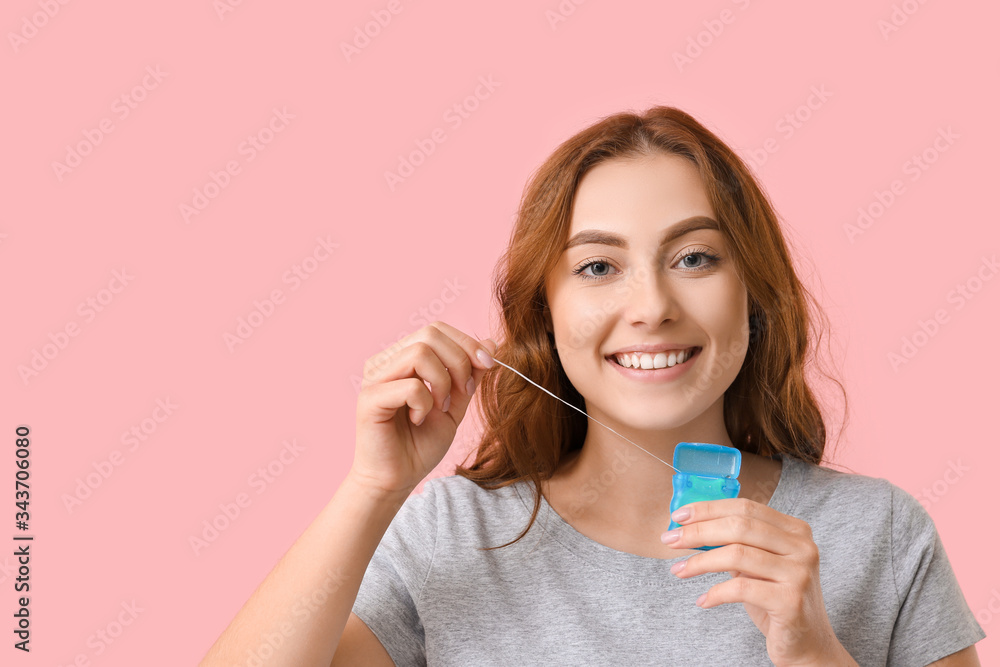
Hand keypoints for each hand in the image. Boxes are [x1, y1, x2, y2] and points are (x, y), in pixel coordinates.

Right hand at [351, 321, 496, 497]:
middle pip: (430, 334)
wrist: (397, 479)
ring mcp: (374, 378)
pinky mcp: (369, 399)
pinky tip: (418, 419)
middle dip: (459, 361)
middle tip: (463, 392)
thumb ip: (470, 375)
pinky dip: (425, 403)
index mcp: (402, 358)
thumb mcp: (455, 405)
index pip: (437, 329)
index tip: (489, 364)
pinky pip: (410, 386)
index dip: (467, 342)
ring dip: (442, 382)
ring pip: (420, 354)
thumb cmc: (420, 443)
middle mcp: (385, 361)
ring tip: (440, 407)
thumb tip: (492, 343)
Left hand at [661, 497, 855, 666]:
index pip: (745, 508)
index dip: (709, 509)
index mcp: (795, 530)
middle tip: (670, 540)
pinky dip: (715, 593)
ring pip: (737, 555)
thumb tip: (689, 526)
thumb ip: (735, 543)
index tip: (678, 516)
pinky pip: (740, 588)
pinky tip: (703, 600)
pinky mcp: (791, 601)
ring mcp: (798, 573)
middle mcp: (802, 547)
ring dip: (700, 562)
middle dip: (698, 531)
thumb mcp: (757, 565)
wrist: (807, 644)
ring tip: (678, 570)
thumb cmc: (775, 600)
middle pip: (739, 527)